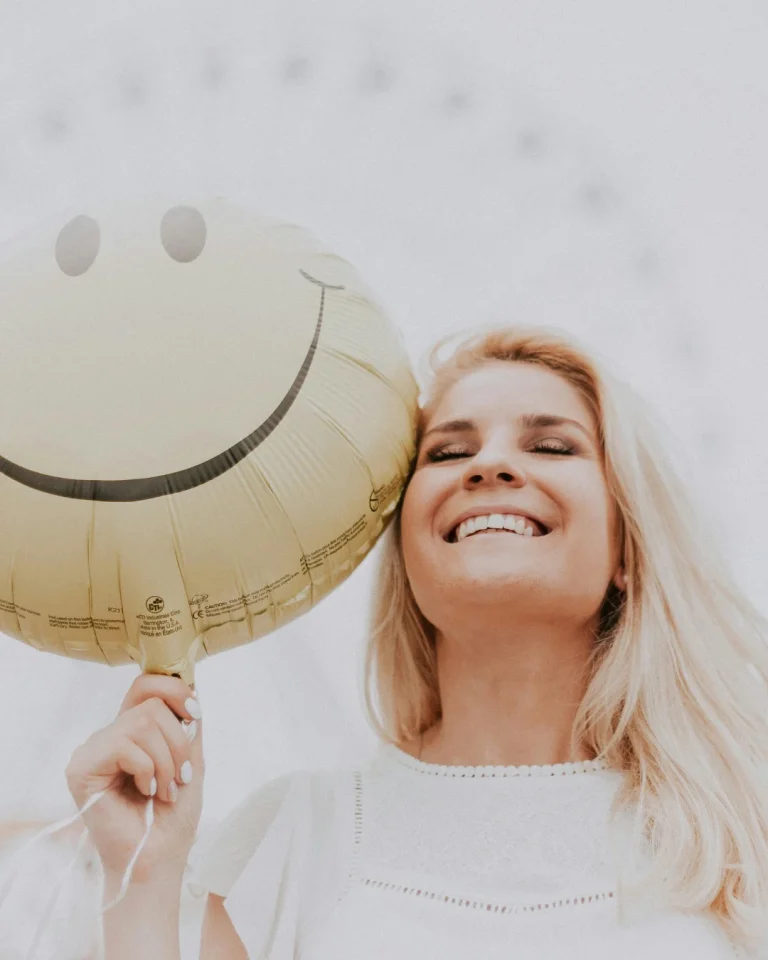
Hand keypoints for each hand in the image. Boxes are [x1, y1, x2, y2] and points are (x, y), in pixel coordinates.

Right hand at [65, 673, 203, 884]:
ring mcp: (93, 750)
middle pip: (151, 703)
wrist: (160, 856)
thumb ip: (188, 723)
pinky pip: (125, 745)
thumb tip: (191, 685)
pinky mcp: (82, 768)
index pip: (146, 684)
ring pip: (143, 722)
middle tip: (179, 776)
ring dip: (166, 761)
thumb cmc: (173, 814)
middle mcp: (110, 735)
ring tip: (164, 790)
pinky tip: (145, 792)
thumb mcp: (190, 758)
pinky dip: (147, 770)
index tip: (195, 715)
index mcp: (132, 730)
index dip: (175, 689)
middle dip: (178, 740)